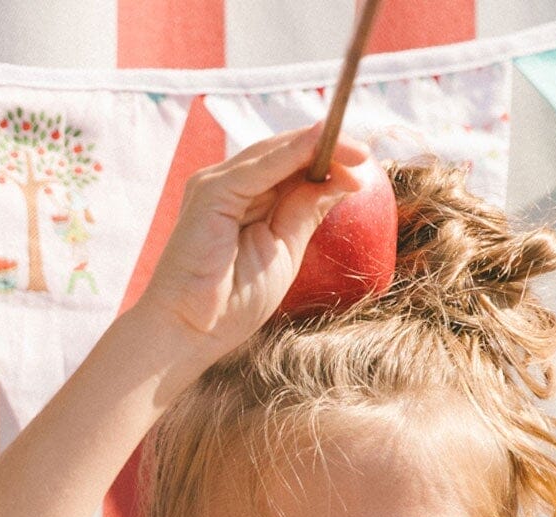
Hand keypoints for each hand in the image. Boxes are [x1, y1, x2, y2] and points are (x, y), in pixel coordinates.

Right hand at [129, 125, 373, 365]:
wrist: (187, 331)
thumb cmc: (229, 305)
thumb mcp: (282, 254)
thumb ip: (304, 214)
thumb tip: (339, 182)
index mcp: (244, 201)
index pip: (290, 169)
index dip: (326, 162)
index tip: (363, 167)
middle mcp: (228, 186)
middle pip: (284, 154)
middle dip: (328, 150)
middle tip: (367, 154)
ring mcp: (216, 185)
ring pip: (274, 153)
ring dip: (318, 147)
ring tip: (357, 153)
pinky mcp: (210, 192)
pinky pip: (259, 166)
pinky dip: (293, 153)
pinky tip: (323, 145)